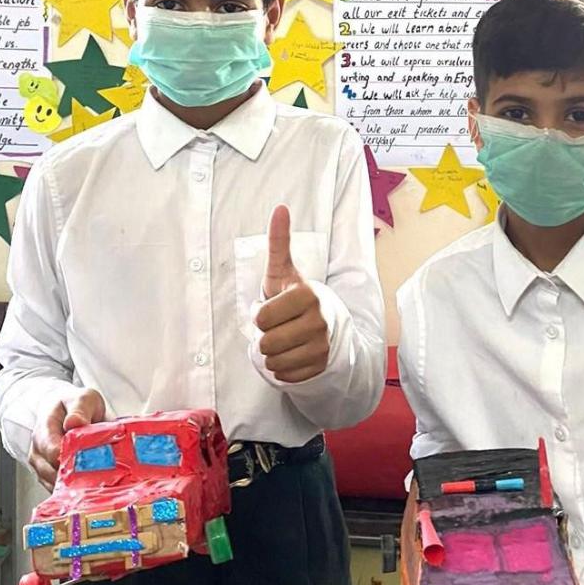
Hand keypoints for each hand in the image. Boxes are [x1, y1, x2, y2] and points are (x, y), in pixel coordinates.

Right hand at [29, 388, 105, 491]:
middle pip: (51, 472)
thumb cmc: (75, 405)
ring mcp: (42, 463)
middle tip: (97, 478)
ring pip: (53, 484)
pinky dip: (73, 490)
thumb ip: (79, 409)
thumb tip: (74, 423)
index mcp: (45, 429)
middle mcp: (39, 449)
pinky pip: (58, 489)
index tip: (90, 464)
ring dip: (74, 486)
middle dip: (74, 476)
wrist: (66, 409)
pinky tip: (89, 488)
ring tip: (95, 484)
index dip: (70, 460)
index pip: (52, 451)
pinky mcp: (49, 474)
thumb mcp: (83, 398)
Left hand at [255, 205, 329, 383]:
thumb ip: (279, 242)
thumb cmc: (292, 297)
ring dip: (271, 354)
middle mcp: (319, 322)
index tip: (272, 309)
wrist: (320, 325)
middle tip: (278, 327)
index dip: (261, 316)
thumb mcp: (282, 272)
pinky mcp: (320, 367)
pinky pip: (286, 376)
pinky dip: (282, 369)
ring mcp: (322, 346)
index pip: (263, 318)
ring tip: (283, 340)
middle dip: (265, 337)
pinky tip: (291, 355)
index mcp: (308, 296)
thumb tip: (280, 208)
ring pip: (275, 361)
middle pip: (268, 342)